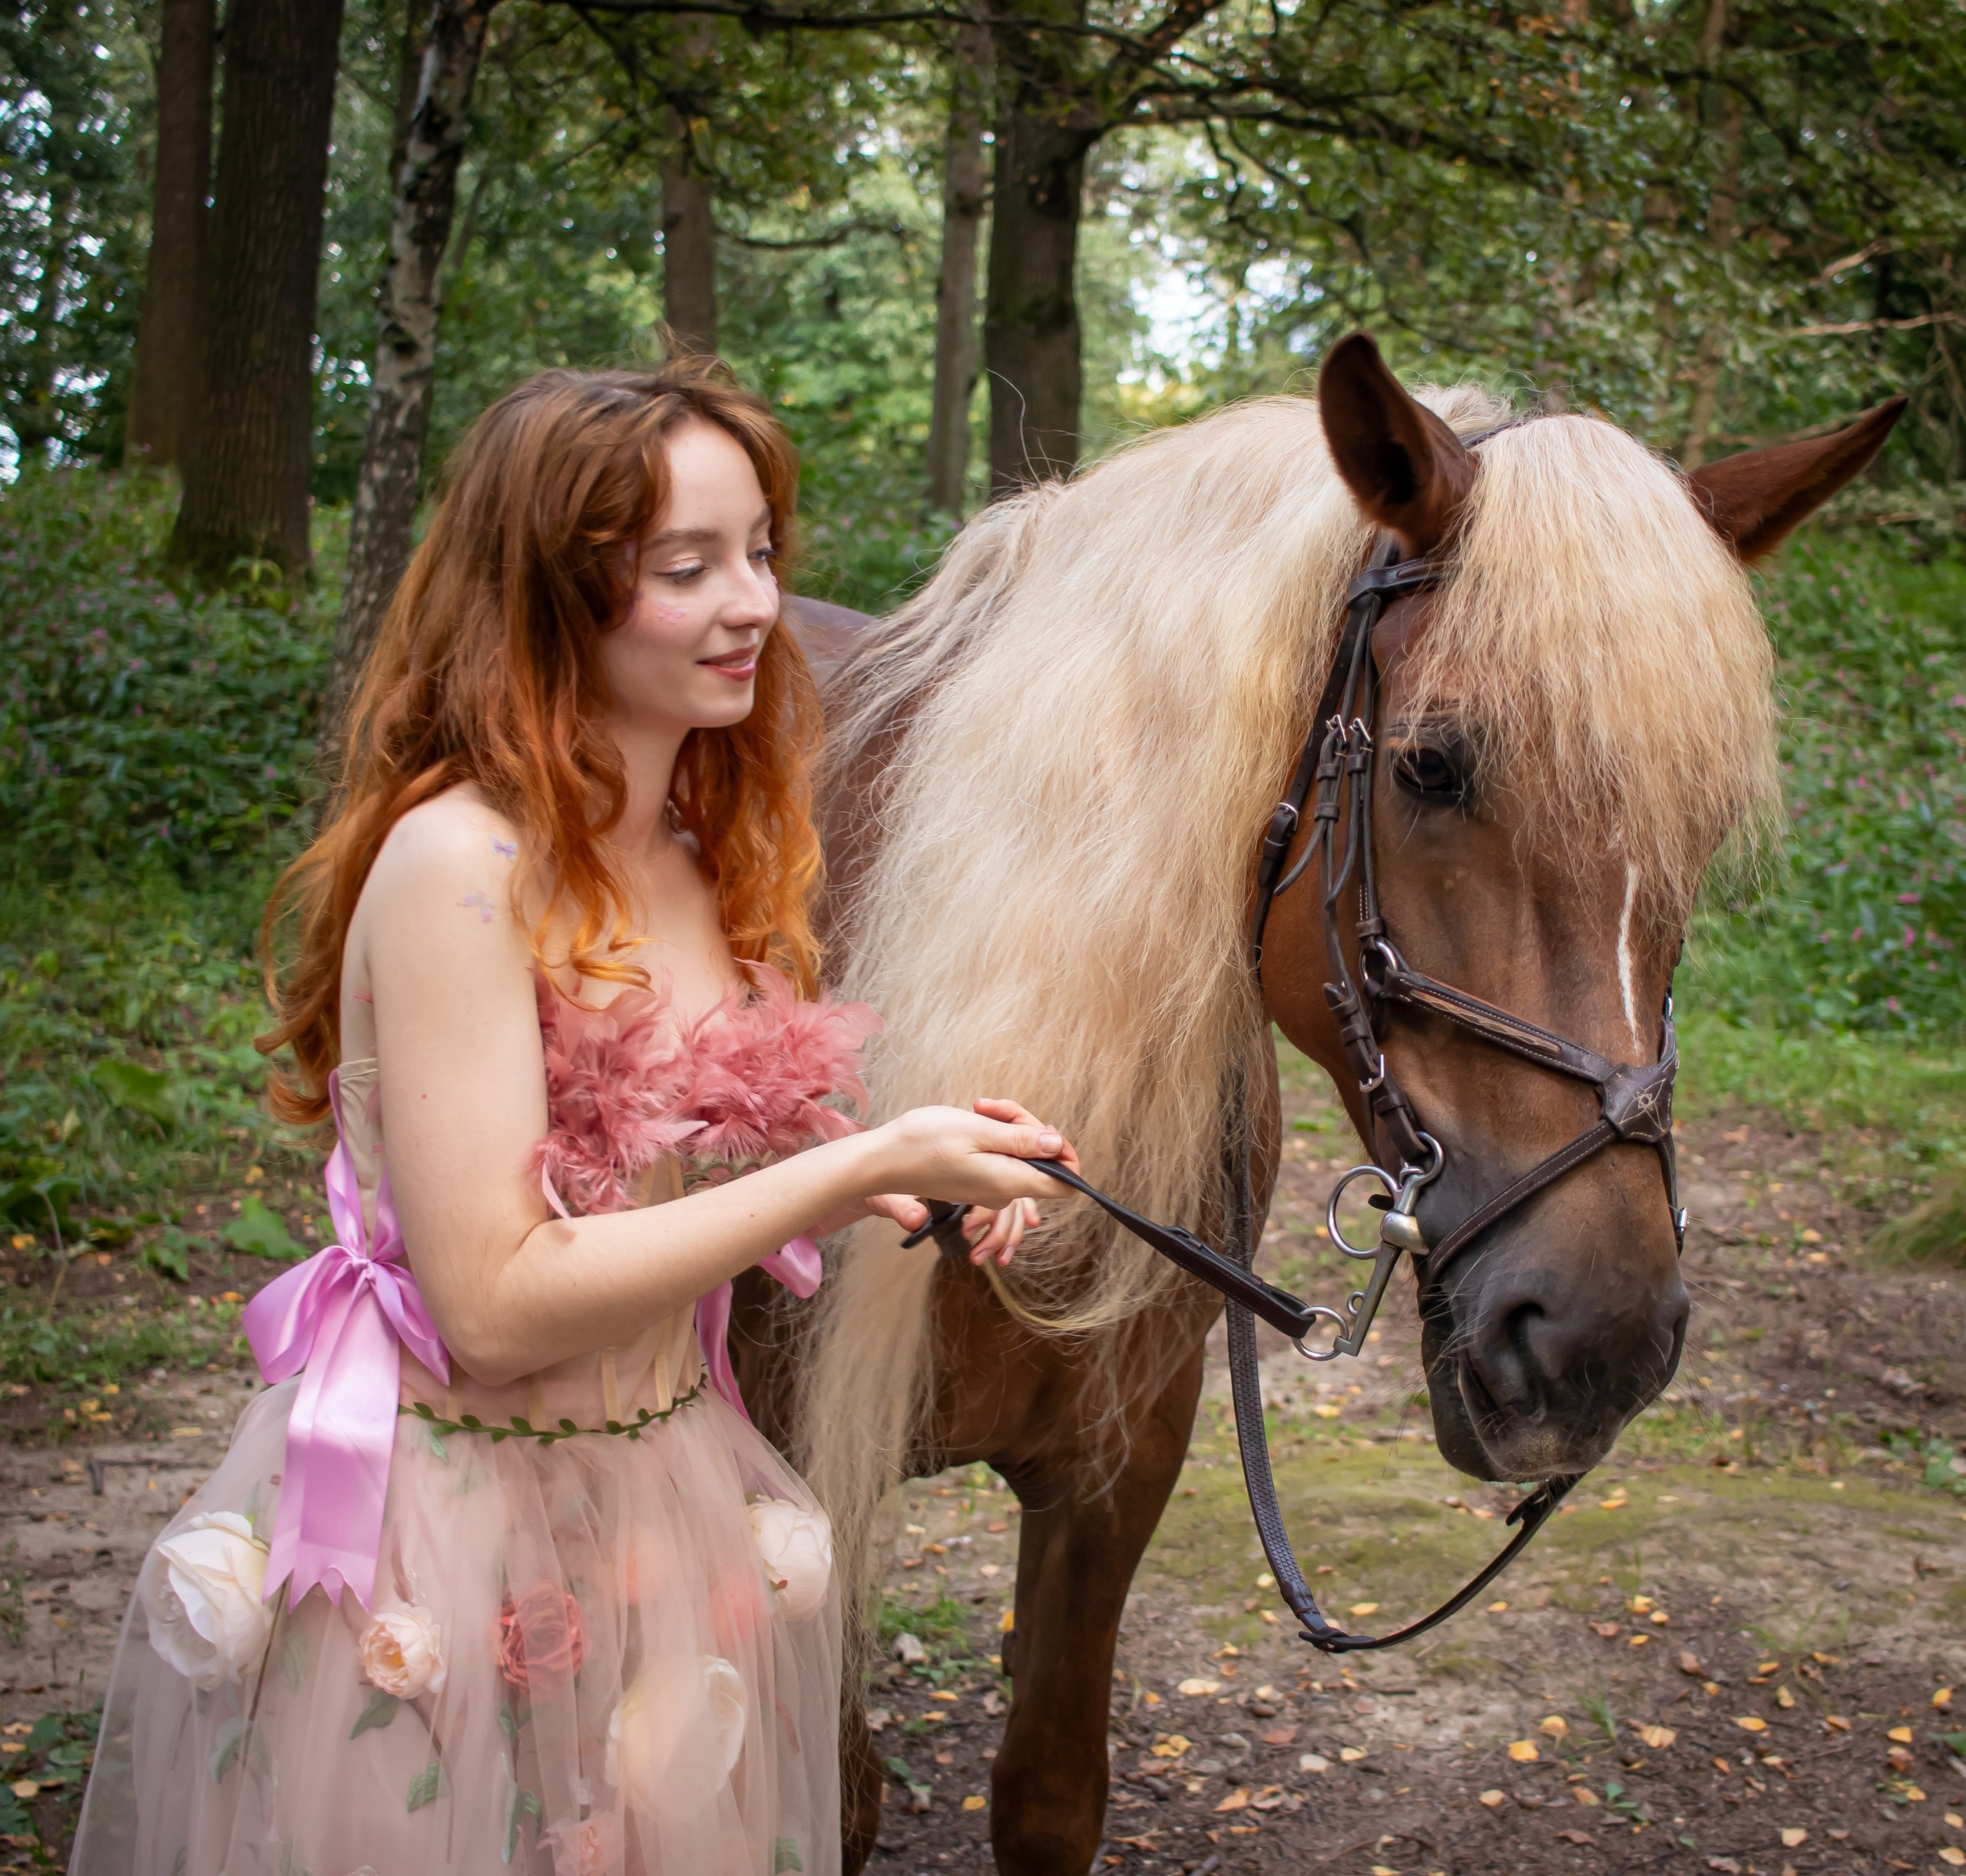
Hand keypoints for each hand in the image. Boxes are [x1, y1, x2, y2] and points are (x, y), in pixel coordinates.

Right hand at [858, 1098, 1079, 1260]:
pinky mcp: (975, 1182)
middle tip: (993, 1108)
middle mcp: (1004, 1191)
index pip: (1066, 1185)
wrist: (882, 1160)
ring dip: (1007, 1127)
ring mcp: (989, 1189)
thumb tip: (1057, 1146)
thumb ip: (1021, 1140)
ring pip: (1020, 1155)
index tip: (1045, 1130)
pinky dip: (992, 1137)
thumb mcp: (977, 1130)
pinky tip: (971, 1122)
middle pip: (1042, 1161)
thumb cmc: (923, 1142)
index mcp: (1009, 1181)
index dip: (1067, 1156)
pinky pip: (1000, 1158)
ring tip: (977, 1110)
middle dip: (1027, 1127)